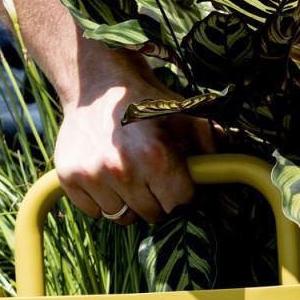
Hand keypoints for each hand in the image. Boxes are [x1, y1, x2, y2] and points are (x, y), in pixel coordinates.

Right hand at [53, 47, 212, 224]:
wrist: (98, 83)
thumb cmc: (147, 102)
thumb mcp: (187, 117)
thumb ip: (211, 146)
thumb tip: (229, 179)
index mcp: (156, 157)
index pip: (181, 203)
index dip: (185, 194)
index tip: (180, 183)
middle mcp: (123, 170)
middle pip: (153, 215)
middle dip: (160, 199)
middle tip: (155, 177)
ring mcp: (93, 176)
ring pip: (123, 217)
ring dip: (131, 203)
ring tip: (131, 174)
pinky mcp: (69, 178)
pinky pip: (95, 212)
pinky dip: (104, 201)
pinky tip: (108, 176)